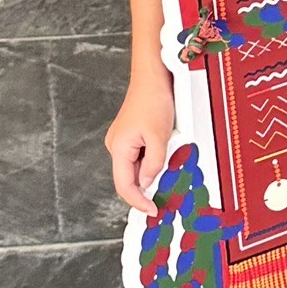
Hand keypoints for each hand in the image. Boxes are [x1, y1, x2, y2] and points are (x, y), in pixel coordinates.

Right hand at [105, 76, 174, 213]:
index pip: (124, 185)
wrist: (152, 77)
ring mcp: (122, 141)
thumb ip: (154, 163)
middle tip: (166, 192)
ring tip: (169, 162)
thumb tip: (148, 182)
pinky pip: (140, 156)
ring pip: (136, 167)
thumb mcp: (159, 136)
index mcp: (119, 148)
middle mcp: (116, 146)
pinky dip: (152, 160)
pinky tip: (165, 152)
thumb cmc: (153, 101)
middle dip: (147, 187)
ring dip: (152, 171)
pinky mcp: (130, 136)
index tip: (152, 210)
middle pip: (129, 178)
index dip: (138, 201)